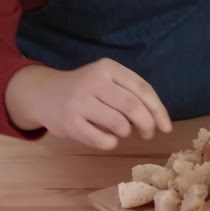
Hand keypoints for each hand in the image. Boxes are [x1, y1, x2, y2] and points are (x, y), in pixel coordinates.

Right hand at [4, 58, 172, 149]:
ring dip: (127, 132)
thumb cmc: (85, 89)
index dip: (159, 110)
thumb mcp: (106, 79)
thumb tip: (158, 119)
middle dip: (147, 124)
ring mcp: (79, 102)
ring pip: (119, 124)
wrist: (43, 94)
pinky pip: (102, 140)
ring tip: (122, 131)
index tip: (166, 127)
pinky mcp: (70, 123)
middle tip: (148, 134)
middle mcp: (93, 82)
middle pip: (133, 107)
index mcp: (108, 68)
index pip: (143, 89)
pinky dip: (111, 142)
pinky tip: (107, 138)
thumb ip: (130, 92)